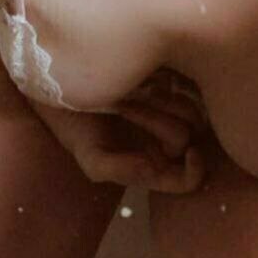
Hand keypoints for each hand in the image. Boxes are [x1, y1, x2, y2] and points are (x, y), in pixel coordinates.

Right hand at [28, 72, 208, 193]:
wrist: (61, 88)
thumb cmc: (76, 127)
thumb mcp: (90, 157)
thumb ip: (118, 170)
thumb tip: (152, 168)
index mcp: (150, 164)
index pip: (189, 179)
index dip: (196, 169)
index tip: (190, 151)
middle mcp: (161, 139)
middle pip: (190, 136)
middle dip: (161, 122)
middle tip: (126, 106)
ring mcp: (164, 110)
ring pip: (190, 108)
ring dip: (162, 100)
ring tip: (130, 92)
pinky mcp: (163, 81)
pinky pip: (183, 84)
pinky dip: (168, 82)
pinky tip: (143, 78)